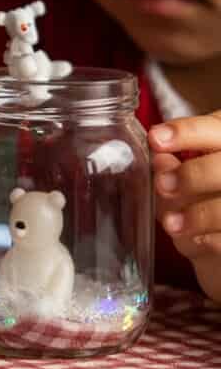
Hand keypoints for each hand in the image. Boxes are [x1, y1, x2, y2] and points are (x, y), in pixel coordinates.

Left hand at [150, 115, 220, 299]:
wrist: (219, 232)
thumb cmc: (205, 194)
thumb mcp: (193, 174)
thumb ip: (179, 163)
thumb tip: (160, 159)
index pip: (214, 128)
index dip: (186, 132)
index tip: (155, 139)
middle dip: (191, 176)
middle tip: (163, 185)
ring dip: (197, 215)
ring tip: (171, 223)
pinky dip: (206, 240)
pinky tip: (192, 239)